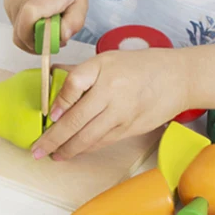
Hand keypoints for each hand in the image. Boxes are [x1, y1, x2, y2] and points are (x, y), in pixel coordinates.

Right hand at [3, 0, 87, 52]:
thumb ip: (75, 21)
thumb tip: (61, 39)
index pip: (31, 15)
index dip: (38, 35)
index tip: (54, 40)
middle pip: (22, 32)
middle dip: (38, 43)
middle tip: (54, 36)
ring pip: (19, 33)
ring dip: (34, 36)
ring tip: (48, 22)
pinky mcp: (7, 3)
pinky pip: (16, 27)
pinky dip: (27, 29)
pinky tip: (39, 16)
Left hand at [31, 48, 190, 160]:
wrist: (178, 78)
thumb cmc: (141, 65)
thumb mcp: (108, 59)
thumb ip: (81, 72)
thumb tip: (51, 79)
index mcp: (105, 70)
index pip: (73, 85)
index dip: (58, 103)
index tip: (48, 115)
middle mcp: (112, 93)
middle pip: (76, 120)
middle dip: (53, 139)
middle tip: (37, 150)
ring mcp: (122, 114)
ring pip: (88, 137)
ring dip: (67, 149)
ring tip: (53, 155)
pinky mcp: (130, 128)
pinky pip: (103, 141)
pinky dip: (86, 148)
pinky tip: (75, 150)